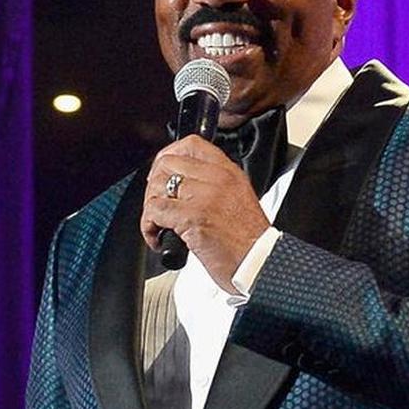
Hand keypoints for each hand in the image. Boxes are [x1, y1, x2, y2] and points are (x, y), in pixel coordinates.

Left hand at [141, 135, 269, 291]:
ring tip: (158, 224)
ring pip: (157, 186)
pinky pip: (155, 212)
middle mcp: (217, 179)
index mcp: (228, 172)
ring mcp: (204, 197)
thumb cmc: (249, 241)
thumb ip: (214, 184)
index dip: (168, 154)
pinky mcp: (192, 218)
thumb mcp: (238, 198)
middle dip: (153, 184)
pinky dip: (149, 226)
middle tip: (157, 203)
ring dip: (150, 207)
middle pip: (167, 163)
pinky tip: (158, 237)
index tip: (161, 170)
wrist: (259, 264)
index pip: (191, 144)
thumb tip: (182, 182)